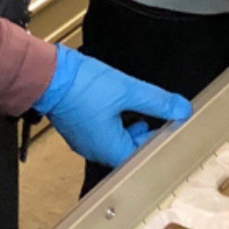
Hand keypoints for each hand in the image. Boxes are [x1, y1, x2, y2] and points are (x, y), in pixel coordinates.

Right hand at [33, 44, 191, 168]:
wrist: (45, 74)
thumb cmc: (83, 85)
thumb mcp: (126, 89)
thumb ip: (156, 101)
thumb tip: (183, 109)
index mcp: (111, 149)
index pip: (145, 154)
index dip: (159, 138)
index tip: (170, 123)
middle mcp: (96, 151)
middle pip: (129, 150)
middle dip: (144, 133)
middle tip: (157, 116)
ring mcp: (83, 142)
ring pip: (113, 140)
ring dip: (128, 128)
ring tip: (137, 110)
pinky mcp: (74, 129)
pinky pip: (99, 132)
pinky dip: (112, 123)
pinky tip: (115, 107)